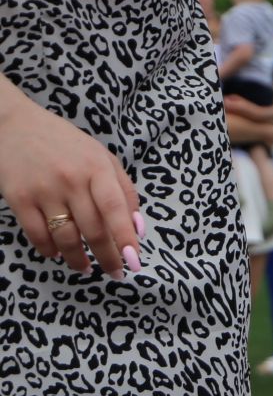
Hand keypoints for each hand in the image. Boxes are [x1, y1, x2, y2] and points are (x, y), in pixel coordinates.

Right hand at [0, 95, 141, 277]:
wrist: (12, 124)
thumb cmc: (64, 144)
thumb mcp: (101, 157)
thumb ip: (124, 190)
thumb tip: (138, 228)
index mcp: (96, 168)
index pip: (116, 210)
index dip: (126, 238)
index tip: (134, 262)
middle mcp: (71, 180)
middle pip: (94, 229)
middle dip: (107, 257)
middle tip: (115, 272)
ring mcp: (43, 190)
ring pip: (66, 237)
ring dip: (78, 259)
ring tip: (85, 268)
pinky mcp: (19, 198)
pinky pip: (37, 234)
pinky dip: (49, 250)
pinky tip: (57, 254)